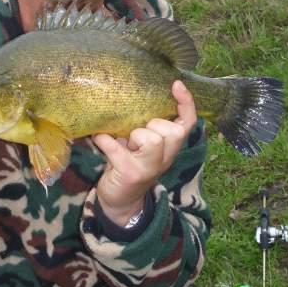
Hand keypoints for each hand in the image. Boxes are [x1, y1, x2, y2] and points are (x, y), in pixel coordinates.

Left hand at [92, 81, 196, 226]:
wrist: (120, 202)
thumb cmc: (130, 164)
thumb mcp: (142, 146)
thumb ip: (144, 127)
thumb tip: (127, 96)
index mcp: (170, 148)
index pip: (188, 123)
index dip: (186, 104)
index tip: (176, 84)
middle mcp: (165, 158)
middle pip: (173, 131)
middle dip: (153, 126)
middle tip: (136, 134)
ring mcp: (149, 168)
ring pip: (152, 140)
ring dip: (135, 136)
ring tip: (124, 141)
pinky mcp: (130, 174)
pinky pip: (117, 149)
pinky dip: (105, 141)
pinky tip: (99, 138)